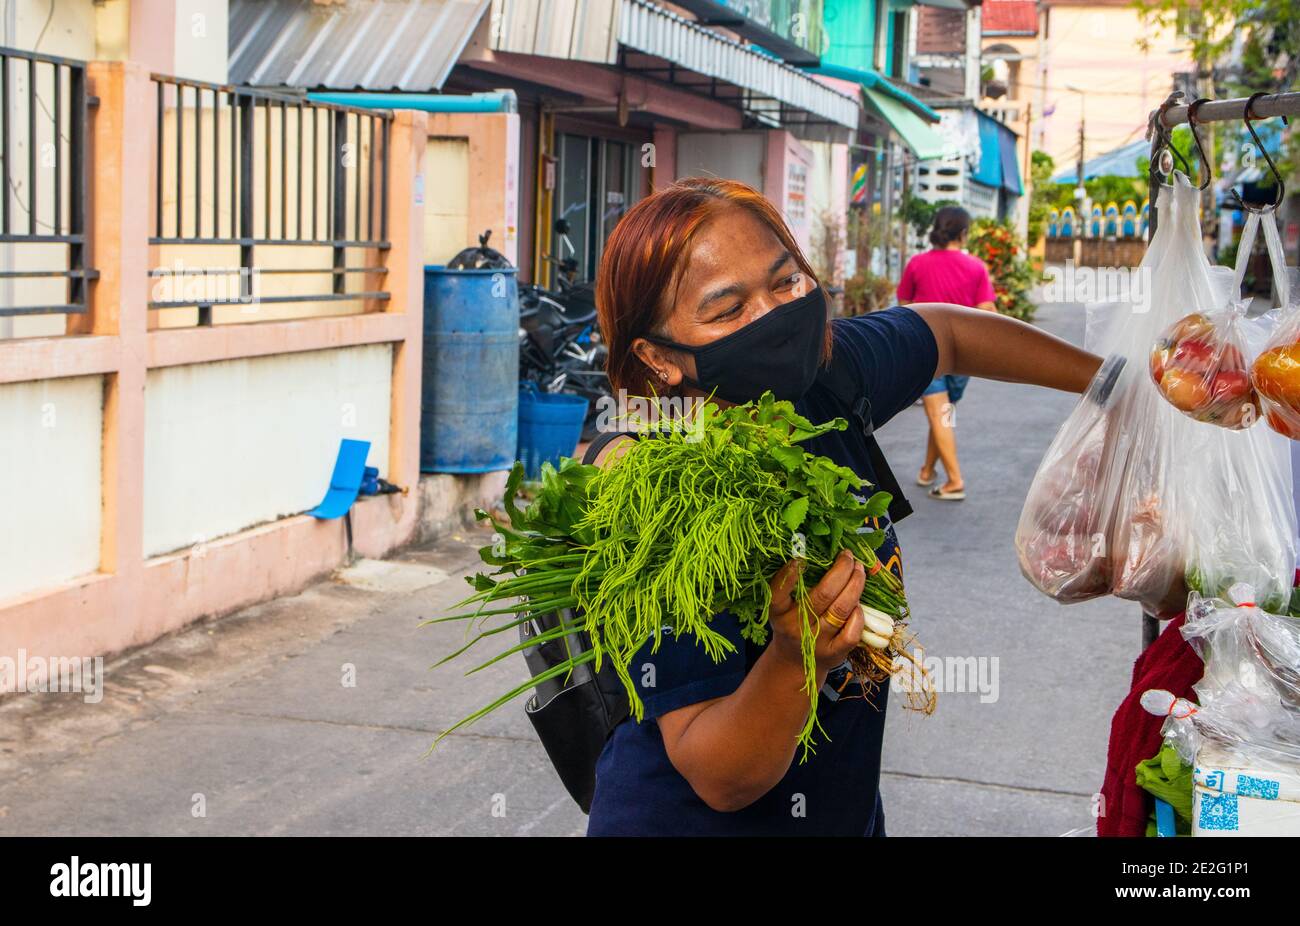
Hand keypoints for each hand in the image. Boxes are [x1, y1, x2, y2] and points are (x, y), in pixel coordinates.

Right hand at [766, 550, 864, 674]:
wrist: (793, 662)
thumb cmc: (792, 625)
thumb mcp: (783, 608)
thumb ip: (794, 586)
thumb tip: (823, 554)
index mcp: (779, 613)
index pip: (778, 594)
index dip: (788, 577)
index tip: (801, 559)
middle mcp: (796, 627)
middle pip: (822, 595)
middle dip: (840, 570)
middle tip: (848, 556)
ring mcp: (817, 641)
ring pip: (841, 609)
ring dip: (855, 585)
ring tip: (859, 570)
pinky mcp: (834, 653)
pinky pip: (851, 632)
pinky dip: (858, 615)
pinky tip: (859, 602)